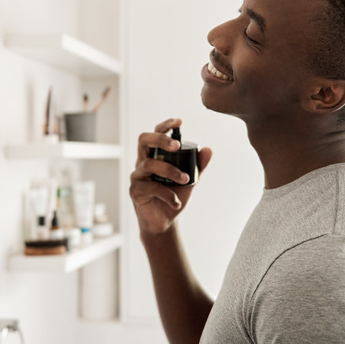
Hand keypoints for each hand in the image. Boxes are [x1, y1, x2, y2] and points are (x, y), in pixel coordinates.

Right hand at [129, 118, 211, 236]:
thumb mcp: (189, 180)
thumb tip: (208, 149)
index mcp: (154, 156)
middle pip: (143, 140)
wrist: (165, 222)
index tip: (180, 121)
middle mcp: (143, 162)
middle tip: (176, 146)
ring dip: (170, 171)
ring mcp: (137, 176)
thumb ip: (197, 165)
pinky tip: (176, 201)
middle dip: (160, 139)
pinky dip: (168, 194)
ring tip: (185, 180)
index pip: (155, 134)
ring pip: (149, 164)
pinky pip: (151, 187)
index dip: (165, 125)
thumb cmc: (174, 197)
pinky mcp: (135, 191)